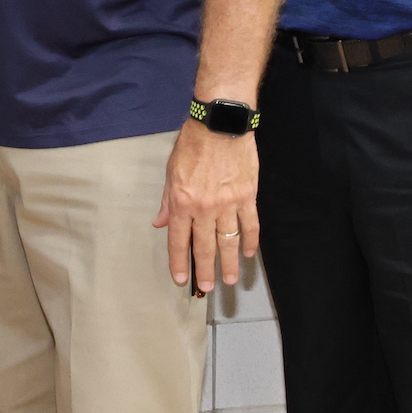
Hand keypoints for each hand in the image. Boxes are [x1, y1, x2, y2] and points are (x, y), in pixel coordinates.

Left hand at [157, 120, 257, 291]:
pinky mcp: (248, 197)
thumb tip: (161, 223)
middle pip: (205, 246)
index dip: (179, 262)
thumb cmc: (192, 145)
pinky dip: (250, 240)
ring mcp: (228, 204)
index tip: (181, 278)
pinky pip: (250, 225)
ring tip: (230, 279)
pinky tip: (248, 253)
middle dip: (206, 269)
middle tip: (209, 287)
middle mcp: (204, 208)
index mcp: (182, 202)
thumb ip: (167, 201)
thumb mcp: (171, 172)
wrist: (220, 125)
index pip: (179, 240)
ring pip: (229, 240)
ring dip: (229, 262)